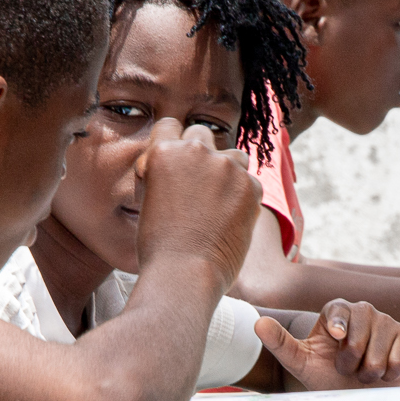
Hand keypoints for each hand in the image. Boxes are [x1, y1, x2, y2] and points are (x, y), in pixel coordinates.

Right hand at [134, 118, 263, 288]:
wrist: (185, 274)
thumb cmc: (158, 246)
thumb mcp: (148, 198)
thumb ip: (162, 173)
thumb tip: (169, 164)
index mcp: (164, 151)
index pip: (169, 126)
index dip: (169, 143)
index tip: (173, 162)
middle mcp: (196, 151)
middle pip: (201, 134)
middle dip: (198, 153)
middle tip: (196, 183)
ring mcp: (226, 167)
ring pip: (231, 155)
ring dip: (225, 171)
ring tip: (217, 202)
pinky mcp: (251, 187)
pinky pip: (249, 181)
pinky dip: (242, 196)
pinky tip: (230, 218)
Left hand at [254, 302, 399, 387]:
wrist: (355, 396)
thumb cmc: (325, 375)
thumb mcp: (299, 362)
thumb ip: (280, 343)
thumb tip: (258, 324)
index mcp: (337, 311)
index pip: (339, 309)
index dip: (340, 323)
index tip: (337, 338)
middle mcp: (363, 311)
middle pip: (362, 329)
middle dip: (351, 359)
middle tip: (346, 368)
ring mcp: (387, 322)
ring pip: (382, 345)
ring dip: (369, 369)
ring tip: (363, 372)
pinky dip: (391, 371)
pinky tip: (383, 373)